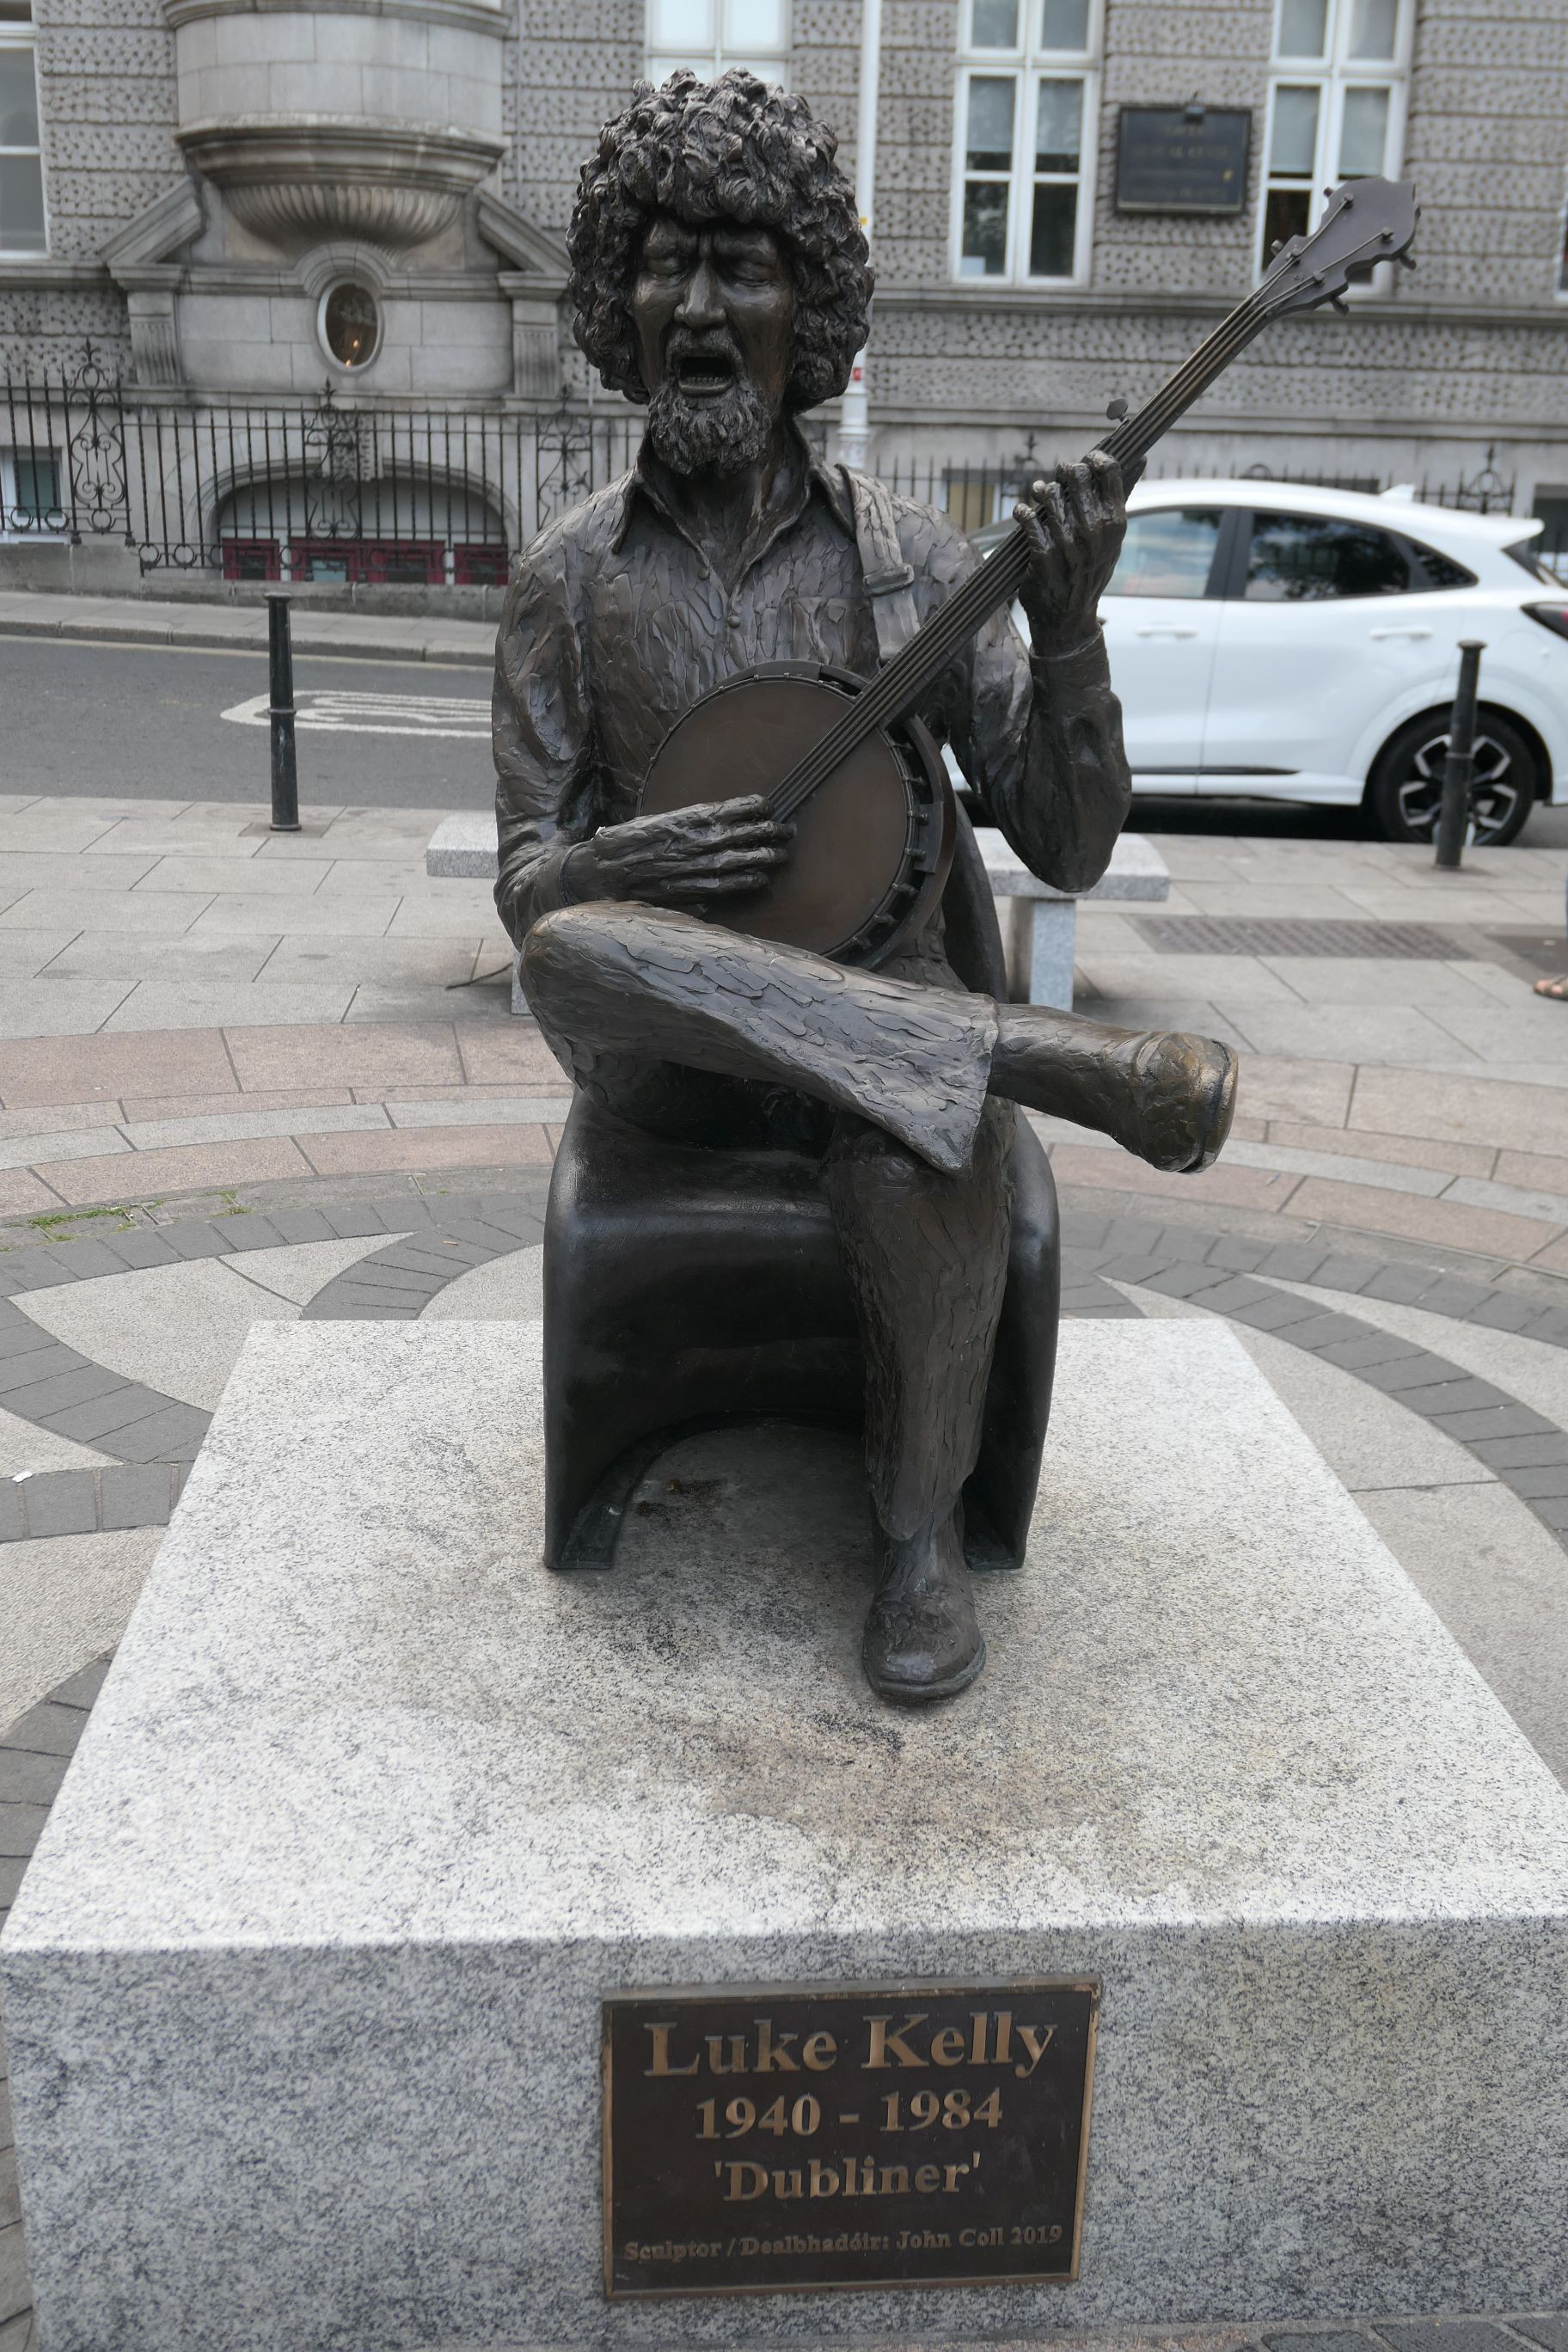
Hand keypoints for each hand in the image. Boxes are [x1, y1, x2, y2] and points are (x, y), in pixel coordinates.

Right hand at [564, 794, 792, 908]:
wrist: (603, 871)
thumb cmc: (628, 843)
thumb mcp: (657, 821)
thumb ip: (686, 822)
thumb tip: (714, 818)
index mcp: (686, 818)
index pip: (729, 809)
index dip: (752, 808)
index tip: (767, 805)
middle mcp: (694, 841)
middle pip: (742, 835)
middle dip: (767, 832)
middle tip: (786, 831)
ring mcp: (694, 867)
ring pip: (738, 861)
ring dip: (763, 857)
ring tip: (781, 855)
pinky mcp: (689, 889)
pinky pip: (725, 885)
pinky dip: (745, 882)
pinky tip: (760, 880)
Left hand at [1015, 451, 1128, 651]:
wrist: (1068, 617)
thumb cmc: (1091, 571)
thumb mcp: (1113, 538)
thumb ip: (1121, 498)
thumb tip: (1141, 458)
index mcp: (1116, 523)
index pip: (1109, 470)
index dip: (1095, 458)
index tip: (1087, 461)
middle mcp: (1095, 532)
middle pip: (1077, 474)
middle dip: (1065, 470)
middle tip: (1060, 476)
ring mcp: (1068, 544)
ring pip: (1050, 494)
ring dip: (1042, 490)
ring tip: (1040, 492)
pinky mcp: (1043, 556)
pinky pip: (1028, 519)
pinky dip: (1022, 512)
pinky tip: (1023, 513)